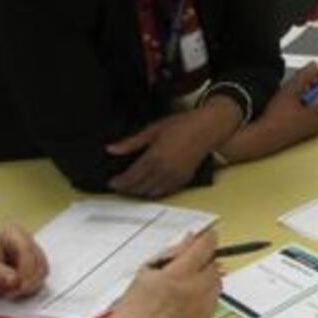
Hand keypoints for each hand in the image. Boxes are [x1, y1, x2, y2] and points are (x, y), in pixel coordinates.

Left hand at [0, 226, 47, 298]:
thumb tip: (15, 281)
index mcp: (12, 234)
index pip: (27, 250)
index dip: (26, 270)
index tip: (18, 287)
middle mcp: (26, 241)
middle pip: (39, 263)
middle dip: (28, 281)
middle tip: (12, 294)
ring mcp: (32, 254)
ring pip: (42, 273)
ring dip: (30, 286)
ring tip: (11, 293)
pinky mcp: (34, 267)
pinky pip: (40, 279)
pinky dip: (30, 288)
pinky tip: (16, 292)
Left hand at [106, 100, 241, 197]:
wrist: (206, 129)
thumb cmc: (180, 125)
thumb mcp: (152, 130)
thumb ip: (131, 143)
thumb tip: (110, 149)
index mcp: (154, 158)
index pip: (131, 177)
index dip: (119, 182)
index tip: (111, 183)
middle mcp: (164, 171)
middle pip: (140, 187)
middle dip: (128, 189)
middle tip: (119, 186)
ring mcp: (175, 177)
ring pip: (152, 192)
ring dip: (140, 193)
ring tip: (132, 188)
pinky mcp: (184, 180)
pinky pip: (165, 191)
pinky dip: (154, 192)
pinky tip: (149, 187)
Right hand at [109, 229, 222, 317]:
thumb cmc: (135, 309)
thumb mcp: (148, 270)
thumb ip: (172, 252)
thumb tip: (189, 240)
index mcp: (179, 274)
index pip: (205, 246)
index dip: (207, 238)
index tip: (206, 237)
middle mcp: (195, 289)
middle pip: (214, 264)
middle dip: (204, 260)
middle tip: (189, 264)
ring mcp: (202, 306)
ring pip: (217, 282)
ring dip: (207, 277)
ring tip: (186, 283)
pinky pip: (214, 299)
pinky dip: (206, 294)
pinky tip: (189, 298)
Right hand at [218, 63, 317, 163]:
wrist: (264, 138)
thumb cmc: (276, 118)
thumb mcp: (290, 90)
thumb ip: (305, 75)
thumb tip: (314, 67)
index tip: (314, 71)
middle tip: (303, 79)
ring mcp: (316, 126)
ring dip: (311, 92)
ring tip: (295, 90)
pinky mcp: (308, 129)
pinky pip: (314, 112)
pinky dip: (308, 103)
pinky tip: (292, 102)